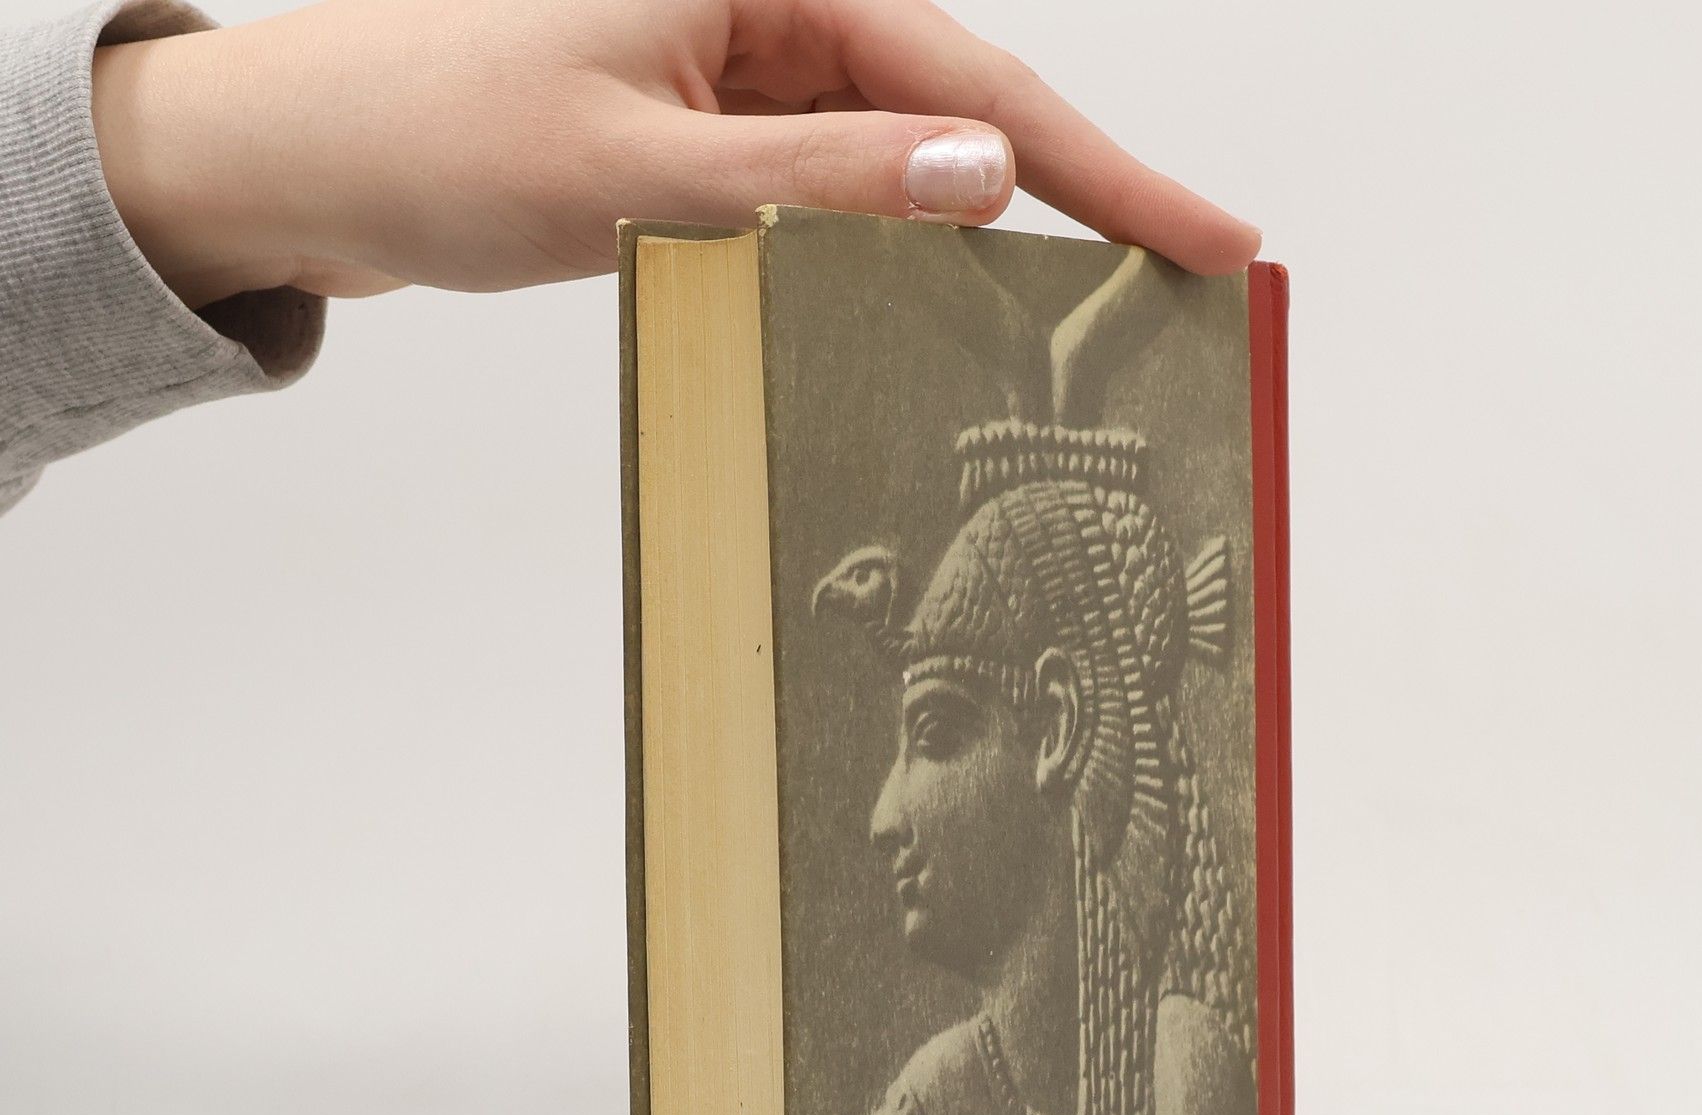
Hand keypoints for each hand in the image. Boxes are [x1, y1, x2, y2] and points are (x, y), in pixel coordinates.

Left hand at [91, 0, 1261, 310]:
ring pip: (906, 156)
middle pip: (965, 108)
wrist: (307, 159)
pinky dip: (890, 251)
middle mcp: (768, 4)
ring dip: (985, 236)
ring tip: (1092, 316)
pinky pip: (836, 190)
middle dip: (1080, 197)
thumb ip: (816, 181)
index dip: (1106, 167)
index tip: (1212, 233)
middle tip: (1190, 281)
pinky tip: (943, 307)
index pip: (974, 81)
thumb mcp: (639, 169)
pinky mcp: (714, 128)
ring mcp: (743, 69)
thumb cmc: (437, 136)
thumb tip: (983, 173)